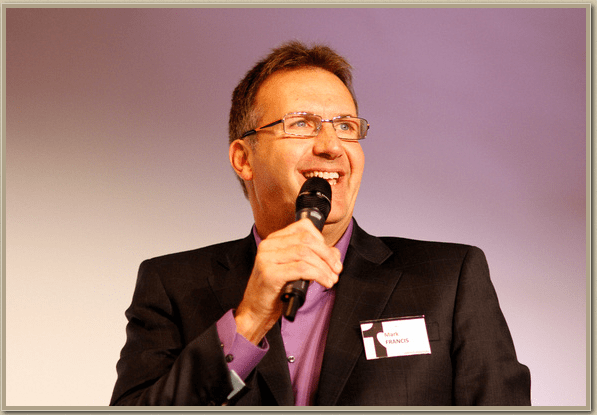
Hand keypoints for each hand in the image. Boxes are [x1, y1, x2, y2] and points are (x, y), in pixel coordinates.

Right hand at [234, 218, 341, 344]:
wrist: (255, 310)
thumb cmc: (274, 290)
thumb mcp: (295, 269)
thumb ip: (314, 258)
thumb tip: (334, 254)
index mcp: (274, 240)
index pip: (303, 227)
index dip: (321, 239)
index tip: (330, 255)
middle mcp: (268, 246)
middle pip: (307, 240)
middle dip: (327, 254)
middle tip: (336, 269)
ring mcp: (267, 259)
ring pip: (305, 253)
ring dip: (324, 267)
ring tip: (331, 279)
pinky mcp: (269, 274)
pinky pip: (301, 268)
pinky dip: (318, 275)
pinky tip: (324, 282)